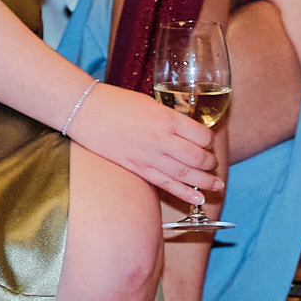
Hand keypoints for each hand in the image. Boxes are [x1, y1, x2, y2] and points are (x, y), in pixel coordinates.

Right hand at [66, 83, 225, 204]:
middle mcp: (161, 139)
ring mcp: (148, 156)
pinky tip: (198, 199)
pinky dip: (185, 193)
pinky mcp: (137, 167)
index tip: (207, 143)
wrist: (83, 109)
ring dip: (205, 182)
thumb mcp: (148, 102)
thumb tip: (184, 131)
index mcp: (166, 118)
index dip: (209, 141)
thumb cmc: (114, 101)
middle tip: (212, 164)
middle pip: (198, 158)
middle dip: (210, 163)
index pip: (202, 136)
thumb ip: (168, 118)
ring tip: (216, 186)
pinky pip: (166, 184)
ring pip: (186, 175)